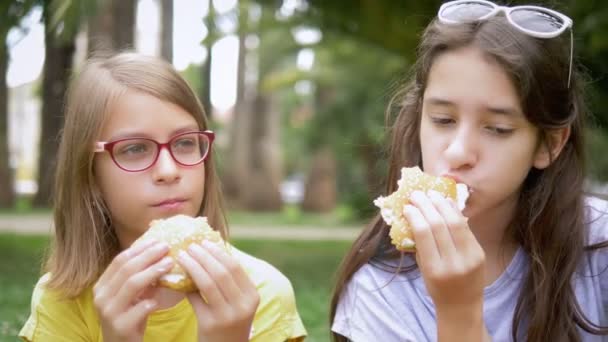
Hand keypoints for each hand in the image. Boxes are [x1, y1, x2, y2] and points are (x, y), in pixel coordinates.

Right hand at [93, 239, 172, 341]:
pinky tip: (160, 298)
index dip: (139, 249)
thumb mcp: (132, 296)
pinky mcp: (120, 327)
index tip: (157, 240)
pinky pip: (137, 310)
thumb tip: (160, 253)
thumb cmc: (130, 317)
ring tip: (169, 264)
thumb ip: (140, 278)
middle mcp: (101, 297)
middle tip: (166, 247)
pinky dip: (150, 302)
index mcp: (102, 286)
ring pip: (131, 285)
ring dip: (152, 272)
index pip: (120, 260)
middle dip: (148, 256)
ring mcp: (109, 312)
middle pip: (126, 269)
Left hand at [178, 241, 259, 341]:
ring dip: (193, 266)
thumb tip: (207, 252)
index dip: (218, 252)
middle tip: (190, 246)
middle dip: (204, 256)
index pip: (235, 267)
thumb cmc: (229, 323)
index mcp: (252, 296)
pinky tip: (177, 278)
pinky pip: (196, 299)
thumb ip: (228, 283)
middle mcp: (243, 305)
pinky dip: (186, 286)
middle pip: (221, 272)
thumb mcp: (237, 303)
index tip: (204, 242)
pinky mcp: (210, 324)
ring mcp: (227, 315)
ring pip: (208, 283)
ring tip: (182, 256)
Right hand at [404, 190, 484, 311]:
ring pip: (455, 223)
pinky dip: (455, 213)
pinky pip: (466, 228)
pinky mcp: (480, 253)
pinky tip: (447, 203)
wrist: (462, 306)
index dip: (415, 216)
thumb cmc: (436, 287)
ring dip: (442, 204)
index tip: (407, 207)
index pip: (424, 234)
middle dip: (426, 205)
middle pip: (439, 225)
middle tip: (416, 194)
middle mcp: (453, 263)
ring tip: (431, 194)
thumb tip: (412, 216)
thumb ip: (419, 246)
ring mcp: (469, 257)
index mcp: (434, 269)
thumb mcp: (423, 270)